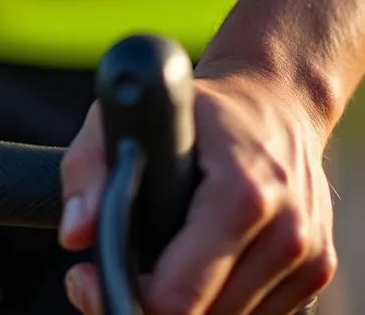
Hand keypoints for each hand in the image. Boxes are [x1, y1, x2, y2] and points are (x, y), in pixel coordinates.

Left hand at [59, 75, 336, 313]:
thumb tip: (77, 234)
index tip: (89, 275)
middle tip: (109, 276)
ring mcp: (308, 256)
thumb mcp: (124, 118)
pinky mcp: (317, 270)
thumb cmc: (194, 111)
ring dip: (184, 306)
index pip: (180, 295)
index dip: (123, 294)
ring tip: (150, 269)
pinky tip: (193, 269)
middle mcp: (286, 232)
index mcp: (242, 195)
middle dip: (144, 305)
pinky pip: (256, 314)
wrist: (275, 102)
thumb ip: (89, 172)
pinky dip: (218, 302)